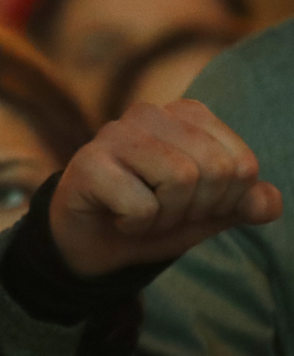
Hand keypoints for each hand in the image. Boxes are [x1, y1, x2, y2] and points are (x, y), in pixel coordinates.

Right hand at [50, 100, 281, 278]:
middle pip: (215, 170)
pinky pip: (142, 206)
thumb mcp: (209, 213)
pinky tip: (117, 217)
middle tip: (165, 212)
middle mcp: (150, 112)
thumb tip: (267, 202)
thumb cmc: (154, 217)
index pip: (242, 164)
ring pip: (180, 181)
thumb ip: (244, 203)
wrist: (93, 242)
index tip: (193, 205)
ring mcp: (114, 133)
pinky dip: (136, 226)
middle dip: (197, 209)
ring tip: (143, 214)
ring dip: (166, 217)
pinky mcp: (88, 162)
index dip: (226, 201)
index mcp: (187, 114)